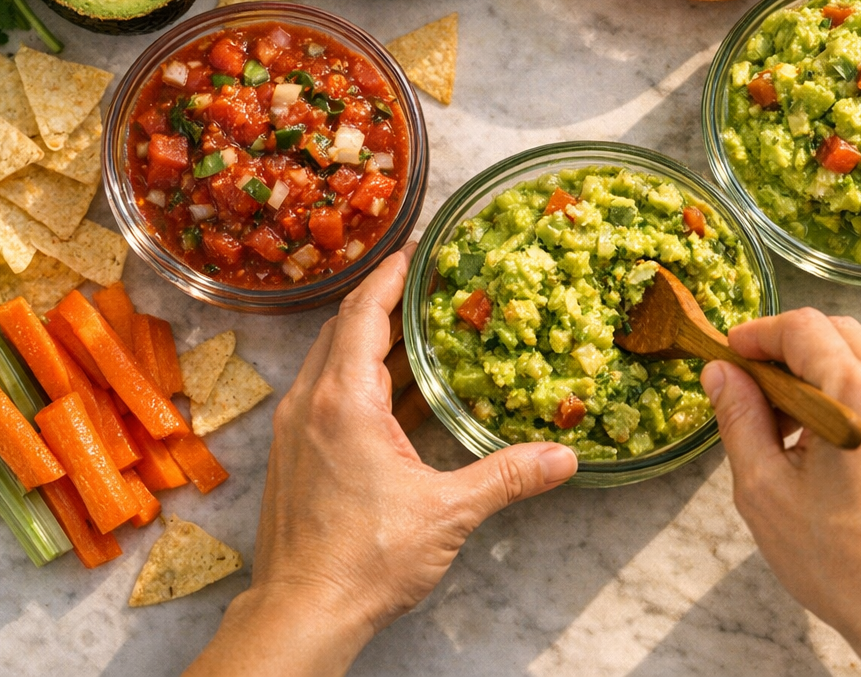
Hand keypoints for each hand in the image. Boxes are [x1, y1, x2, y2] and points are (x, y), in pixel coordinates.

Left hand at [186, 246, 578, 676]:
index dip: (393, 273)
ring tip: (423, 328)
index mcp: (342, 401)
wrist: (302, 613)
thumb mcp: (446, 513)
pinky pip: (328, 394)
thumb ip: (506, 477)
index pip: (364, 311)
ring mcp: (296, 429)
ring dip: (375, 340)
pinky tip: (401, 393)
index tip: (420, 247)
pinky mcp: (295, 455)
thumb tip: (564, 458)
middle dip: (387, 299)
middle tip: (431, 280)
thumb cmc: (364, 562)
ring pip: (335, 361)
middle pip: (346, 327)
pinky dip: (363, 378)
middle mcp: (310, 403)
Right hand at [702, 308, 860, 676]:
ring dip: (831, 376)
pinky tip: (848, 451)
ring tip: (804, 434)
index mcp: (858, 395)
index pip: (803, 328)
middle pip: (841, 334)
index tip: (735, 351)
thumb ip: (739, 420)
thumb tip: (722, 373)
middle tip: (761, 391)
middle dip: (794, 351)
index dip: (760, 332)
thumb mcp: (768, 493)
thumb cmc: (848, 566)